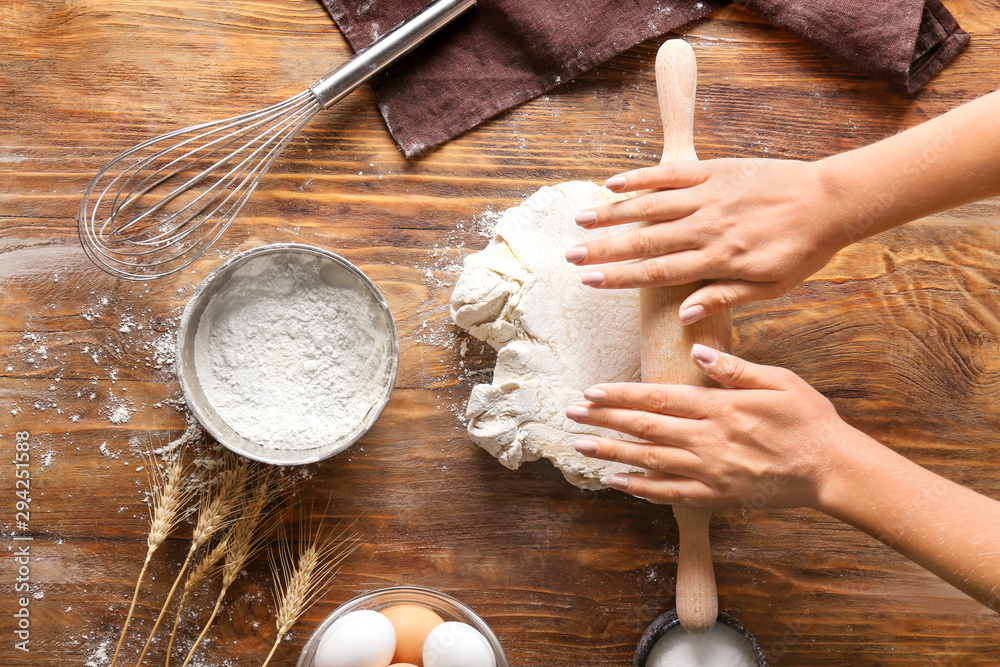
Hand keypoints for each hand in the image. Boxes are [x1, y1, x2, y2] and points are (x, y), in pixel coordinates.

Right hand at [565, 159, 847, 323]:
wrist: (831, 201)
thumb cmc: (801, 250)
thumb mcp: (770, 287)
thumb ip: (723, 298)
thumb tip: (682, 315)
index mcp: (719, 260)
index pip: (658, 270)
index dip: (620, 276)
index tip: (590, 280)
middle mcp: (708, 227)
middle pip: (645, 240)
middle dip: (604, 249)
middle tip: (570, 256)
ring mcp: (709, 195)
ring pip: (651, 206)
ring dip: (612, 213)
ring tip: (580, 221)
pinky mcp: (715, 170)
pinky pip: (671, 174)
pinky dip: (641, 178)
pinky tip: (613, 183)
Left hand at [565, 344, 861, 508]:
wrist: (832, 469)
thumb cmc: (808, 419)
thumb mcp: (778, 380)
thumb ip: (736, 368)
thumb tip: (701, 351)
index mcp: (720, 406)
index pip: (659, 398)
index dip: (621, 395)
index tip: (591, 391)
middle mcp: (709, 438)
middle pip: (646, 428)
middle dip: (605, 420)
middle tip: (571, 414)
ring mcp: (711, 469)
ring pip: (651, 460)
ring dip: (612, 453)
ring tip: (581, 446)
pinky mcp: (717, 494)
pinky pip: (671, 493)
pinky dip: (641, 489)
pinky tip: (616, 482)